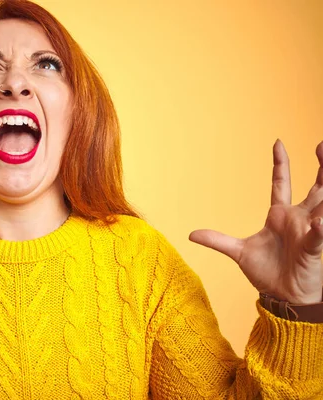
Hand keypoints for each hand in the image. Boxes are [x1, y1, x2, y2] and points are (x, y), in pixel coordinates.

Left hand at [189, 139, 322, 304]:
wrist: (282, 297)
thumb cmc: (267, 274)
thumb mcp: (238, 253)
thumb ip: (217, 241)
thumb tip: (191, 234)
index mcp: (280, 216)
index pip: (281, 183)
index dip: (281, 164)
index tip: (278, 143)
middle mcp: (298, 219)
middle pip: (314, 187)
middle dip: (321, 166)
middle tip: (320, 145)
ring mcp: (309, 231)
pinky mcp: (313, 248)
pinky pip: (318, 235)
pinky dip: (319, 227)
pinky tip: (319, 221)